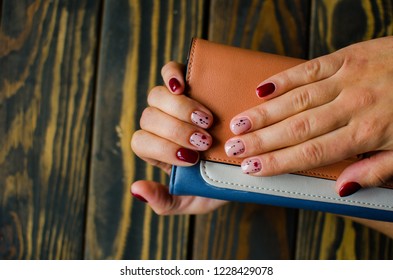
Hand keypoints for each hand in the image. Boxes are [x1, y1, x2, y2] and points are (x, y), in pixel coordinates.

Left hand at [131, 62, 226, 213]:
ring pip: (157, 96)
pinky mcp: (190, 83)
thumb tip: (137, 188)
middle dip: (176, 130)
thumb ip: (165, 202)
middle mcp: (161, 125)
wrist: (245, 162)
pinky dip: (172, 74)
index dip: (163, 148)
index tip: (192, 158)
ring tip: (207, 119)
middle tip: (204, 141)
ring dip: (180, 108)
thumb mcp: (193, 201)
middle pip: (149, 117)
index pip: (142, 142)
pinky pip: (170, 70)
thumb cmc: (216, 184)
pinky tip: (184, 86)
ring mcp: (174, 102)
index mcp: (157, 151)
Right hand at [226, 36, 392, 196]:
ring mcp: (349, 78)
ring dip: (265, 113)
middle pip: (298, 127)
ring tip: (239, 124)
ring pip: (298, 99)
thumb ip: (375, 171)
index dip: (279, 161)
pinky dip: (284, 78)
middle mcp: (353, 106)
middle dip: (262, 140)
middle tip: (235, 148)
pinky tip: (261, 89)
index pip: (312, 152)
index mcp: (367, 133)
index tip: (253, 168)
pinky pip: (310, 68)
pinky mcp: (348, 56)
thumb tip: (340, 188)